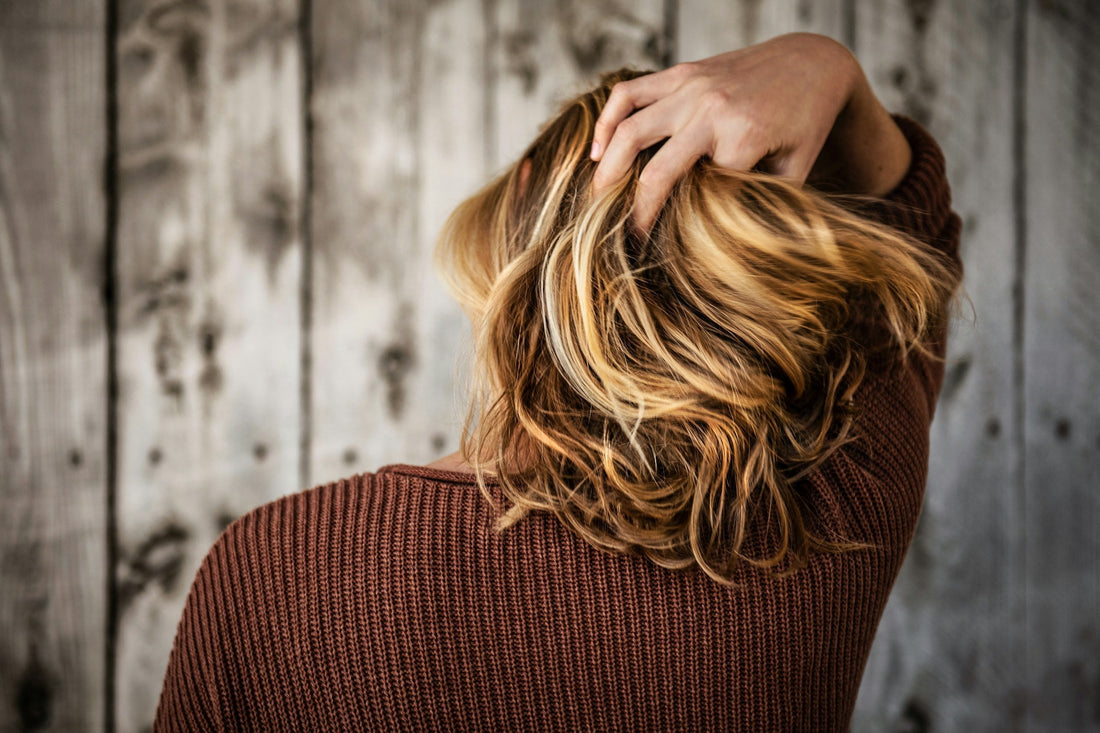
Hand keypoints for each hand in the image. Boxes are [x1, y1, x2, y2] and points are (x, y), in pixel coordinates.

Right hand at [590, 33, 906, 232]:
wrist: (813, 62)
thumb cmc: (806, 123)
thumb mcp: (796, 171)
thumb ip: (760, 202)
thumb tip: (725, 246)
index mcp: (744, 136)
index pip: (699, 195)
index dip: (680, 225)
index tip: (665, 252)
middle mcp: (711, 109)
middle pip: (653, 171)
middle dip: (631, 211)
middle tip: (616, 238)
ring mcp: (690, 86)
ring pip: (628, 129)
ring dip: (606, 169)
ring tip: (595, 198)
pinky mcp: (679, 72)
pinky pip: (628, 94)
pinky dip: (606, 122)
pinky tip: (597, 150)